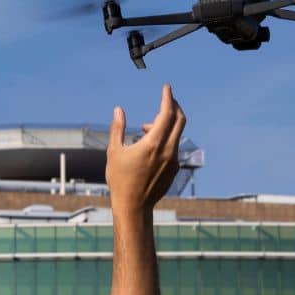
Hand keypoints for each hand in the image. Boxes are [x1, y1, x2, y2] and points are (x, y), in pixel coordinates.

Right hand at [106, 84, 185, 212]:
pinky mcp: (174, 169)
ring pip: (176, 134)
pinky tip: (150, 144)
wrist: (134, 206)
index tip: (166, 88)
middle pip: (180, 120)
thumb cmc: (120, 180)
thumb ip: (117, 128)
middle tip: (166, 99)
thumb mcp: (114, 152)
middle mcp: (167, 150)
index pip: (167, 113)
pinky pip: (173, 146)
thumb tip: (119, 110)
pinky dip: (166, 138)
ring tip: (145, 128)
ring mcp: (173, 160)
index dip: (167, 98)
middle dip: (174, 106)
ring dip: (165, 124)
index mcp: (152, 144)